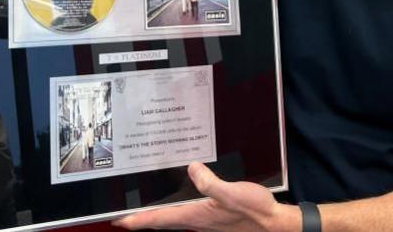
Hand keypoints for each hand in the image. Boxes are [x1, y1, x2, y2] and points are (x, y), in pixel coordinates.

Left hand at [113, 163, 299, 231]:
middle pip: (162, 221)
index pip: (160, 219)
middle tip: (122, 214)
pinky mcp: (213, 217)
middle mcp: (197, 221)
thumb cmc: (255, 211)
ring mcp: (204, 221)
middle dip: (141, 218)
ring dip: (157, 214)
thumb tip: (191, 168)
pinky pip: (186, 213)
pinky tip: (177, 199)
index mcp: (197, 216)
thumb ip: (211, 183)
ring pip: (173, 218)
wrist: (274, 224)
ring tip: (142, 206)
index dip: (137, 220)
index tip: (118, 219)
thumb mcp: (233, 194)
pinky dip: (174, 208)